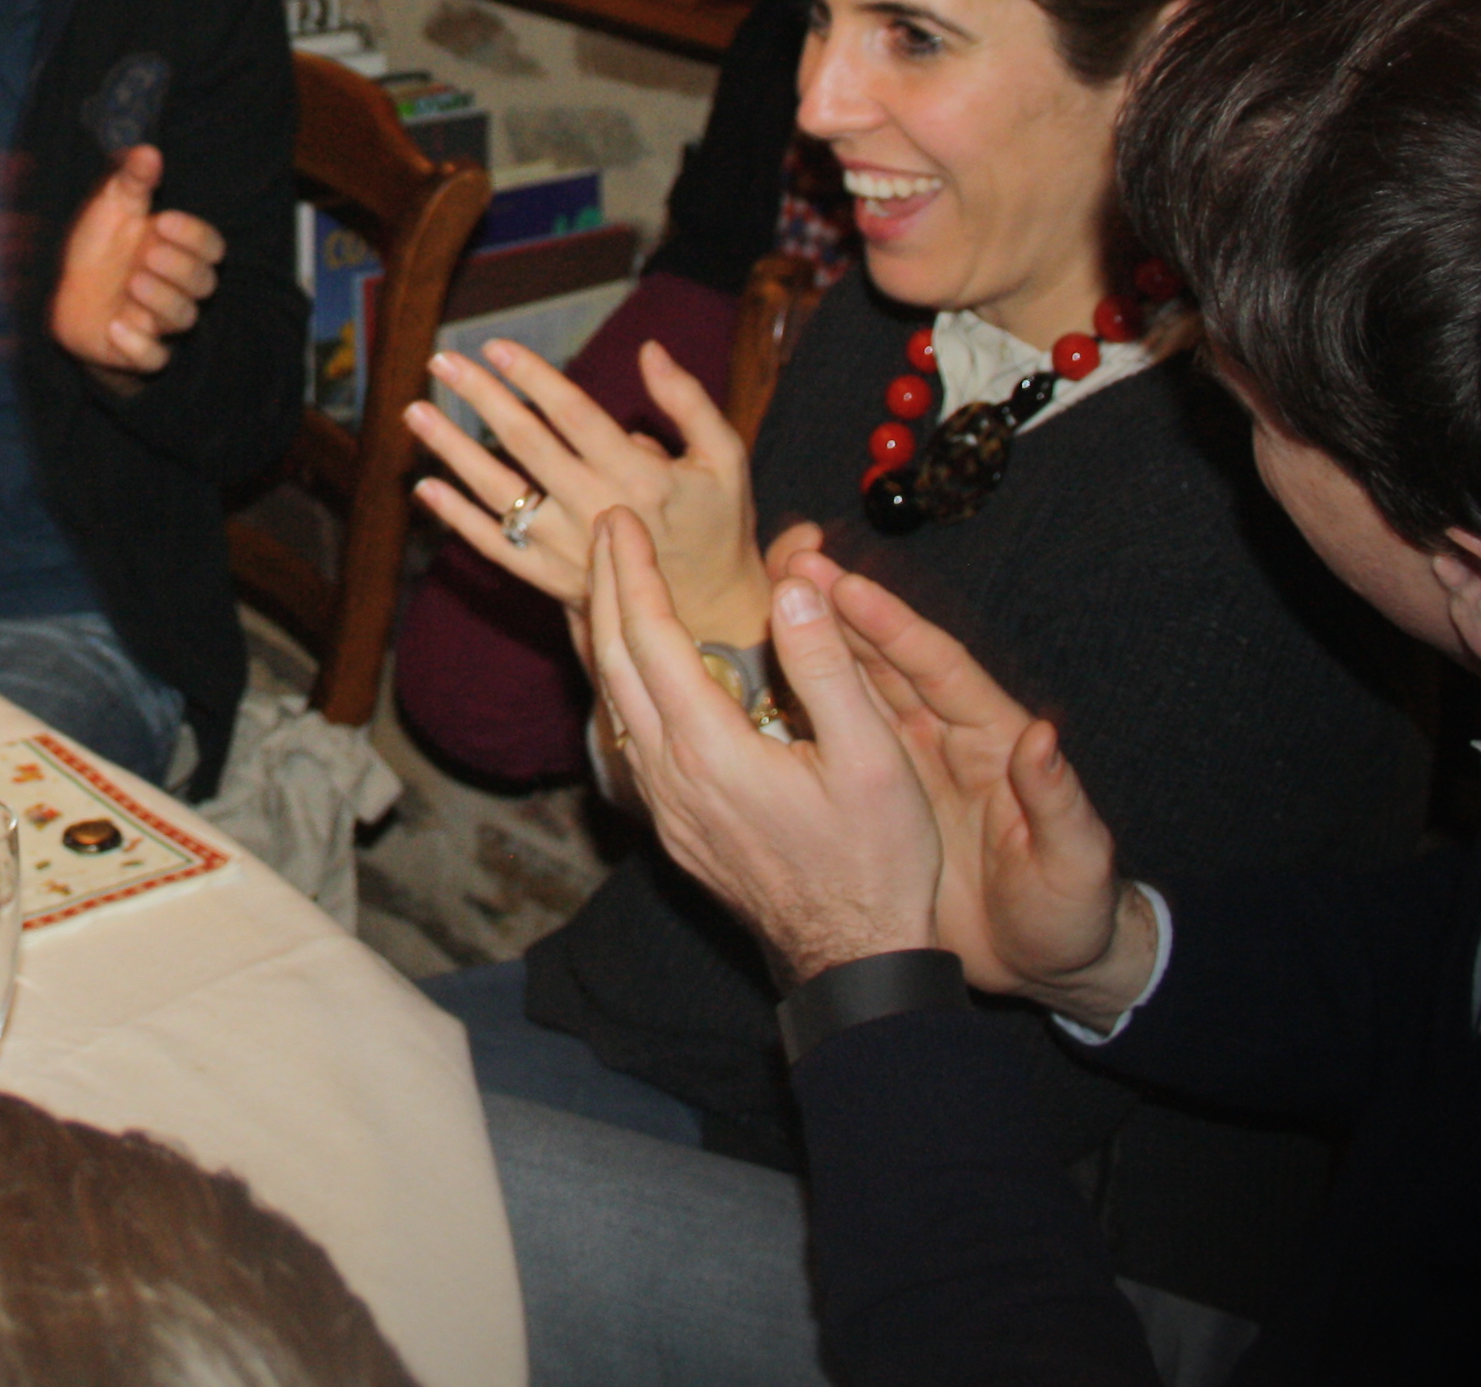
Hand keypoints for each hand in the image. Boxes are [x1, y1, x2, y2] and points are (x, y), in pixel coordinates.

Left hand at [49, 144, 222, 379]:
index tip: (163, 220)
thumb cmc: (100, 247)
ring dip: (163, 300)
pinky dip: (138, 346)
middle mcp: (175, 288)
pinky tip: (115, 325)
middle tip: (147, 252)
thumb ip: (132, 181)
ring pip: (183, 319)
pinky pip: (153, 359)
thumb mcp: (111, 208)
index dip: (194, 236)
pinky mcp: (135, 351)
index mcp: (178, 251)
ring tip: (134, 281)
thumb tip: (149, 151)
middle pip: (203, 284)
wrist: (65, 293)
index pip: (210, 247)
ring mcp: (157, 321)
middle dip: (180, 268)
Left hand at [409, 338, 764, 646]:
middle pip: (526, 444)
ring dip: (453, 451)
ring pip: (499, 494)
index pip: (574, 415)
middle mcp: (597, 510)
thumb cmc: (717, 524)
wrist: (710, 615)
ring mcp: (569, 549)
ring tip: (416, 412)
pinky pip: (495, 547)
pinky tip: (425, 486)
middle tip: (441, 360)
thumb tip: (649, 350)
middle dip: (480, 398)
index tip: (495, 346)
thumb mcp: (724, 457)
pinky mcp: (552, 579)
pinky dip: (457, 518)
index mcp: (641, 476)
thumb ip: (688, 401)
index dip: (533, 377)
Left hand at [580, 513, 944, 982]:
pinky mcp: (676, 828)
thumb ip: (828, 667)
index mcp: (710, 749)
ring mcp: (667, 808)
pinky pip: (628, 738)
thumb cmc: (878, 861)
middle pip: (612, 663)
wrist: (855, 962)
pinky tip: (636, 668)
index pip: (650, 638)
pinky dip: (621, 684)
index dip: (631, 571)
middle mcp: (670, 777)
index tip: (622, 518)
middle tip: (604, 528)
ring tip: (609, 581)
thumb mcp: (873, 758)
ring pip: (612, 703)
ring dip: (605, 635)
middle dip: (603, 587)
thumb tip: (791, 587)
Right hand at [800, 546, 1152, 1021]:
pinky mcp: (877, 799)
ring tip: (761, 596)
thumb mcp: (1074, 862)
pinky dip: (794, 710)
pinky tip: (752, 686)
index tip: (846, 584)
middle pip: (884, 660)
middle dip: (837, 609)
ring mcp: (906, 766)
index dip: (893, 624)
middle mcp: (945, 738)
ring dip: (809, 644)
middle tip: (788, 561)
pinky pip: (830, 743)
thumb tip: (1042, 737)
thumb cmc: (1068, 912)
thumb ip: (1059, 801)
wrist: (1040, 965)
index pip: (938, 666)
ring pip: (849, 692)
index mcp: (993, 738)